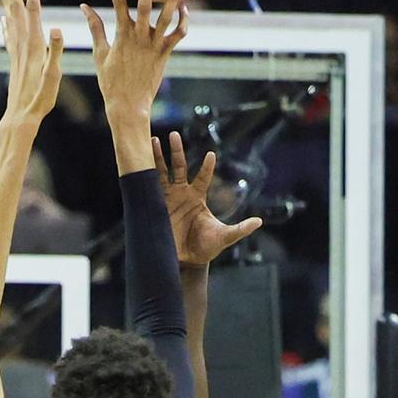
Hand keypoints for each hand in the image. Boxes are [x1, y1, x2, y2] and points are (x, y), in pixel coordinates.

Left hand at [0, 0, 62, 127]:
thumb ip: (56, 51)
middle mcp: (22, 44)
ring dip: (6, 0)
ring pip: (10, 18)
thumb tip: (56, 28)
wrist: (20, 117)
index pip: (34, 9)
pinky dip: (5, 23)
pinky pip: (8, 36)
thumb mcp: (54, 76)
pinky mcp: (13, 61)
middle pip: (17, 8)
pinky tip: (3, 19)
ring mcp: (16, 52)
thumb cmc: (40, 100)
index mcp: (34, 44)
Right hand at [81, 0, 187, 121]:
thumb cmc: (111, 82)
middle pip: (143, 6)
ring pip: (166, 18)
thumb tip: (84, 6)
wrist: (128, 106)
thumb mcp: (99, 54)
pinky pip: (178, 35)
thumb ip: (95, 28)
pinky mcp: (165, 54)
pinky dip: (183, 22)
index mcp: (121, 36)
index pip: (116, 3)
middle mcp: (138, 38)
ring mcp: (153, 46)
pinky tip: (184, 9)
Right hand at [153, 131, 262, 266]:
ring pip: (161, 173)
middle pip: (179, 167)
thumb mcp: (225, 237)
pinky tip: (138, 164)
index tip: (211, 155)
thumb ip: (240, 229)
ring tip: (153, 140)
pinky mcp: (156, 207)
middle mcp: (182, 194)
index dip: (207, 166)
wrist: (186, 262)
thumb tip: (259, 222)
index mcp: (198, 197)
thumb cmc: (206, 248)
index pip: (203, 176)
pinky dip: (144, 177)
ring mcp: (168, 199)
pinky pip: (149, 189)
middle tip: (173, 135)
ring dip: (157, 158)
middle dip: (176, 151)